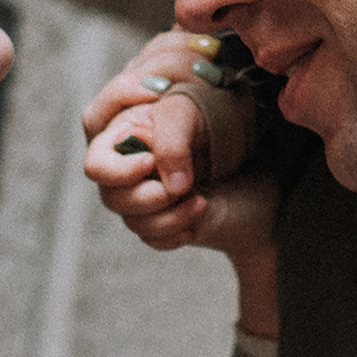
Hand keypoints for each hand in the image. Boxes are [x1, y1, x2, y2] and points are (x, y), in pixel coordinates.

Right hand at [82, 31, 278, 324]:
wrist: (263, 176)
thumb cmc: (225, 132)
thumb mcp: (199, 120)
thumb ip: (172, 139)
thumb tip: (169, 185)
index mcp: (128, 123)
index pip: (93, 120)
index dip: (115, 126)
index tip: (151, 149)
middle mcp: (126, 160)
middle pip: (105, 183)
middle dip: (144, 190)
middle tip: (181, 185)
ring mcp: (139, 194)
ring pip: (128, 216)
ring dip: (166, 214)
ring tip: (201, 201)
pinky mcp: (157, 222)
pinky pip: (149, 236)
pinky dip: (174, 232)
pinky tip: (199, 218)